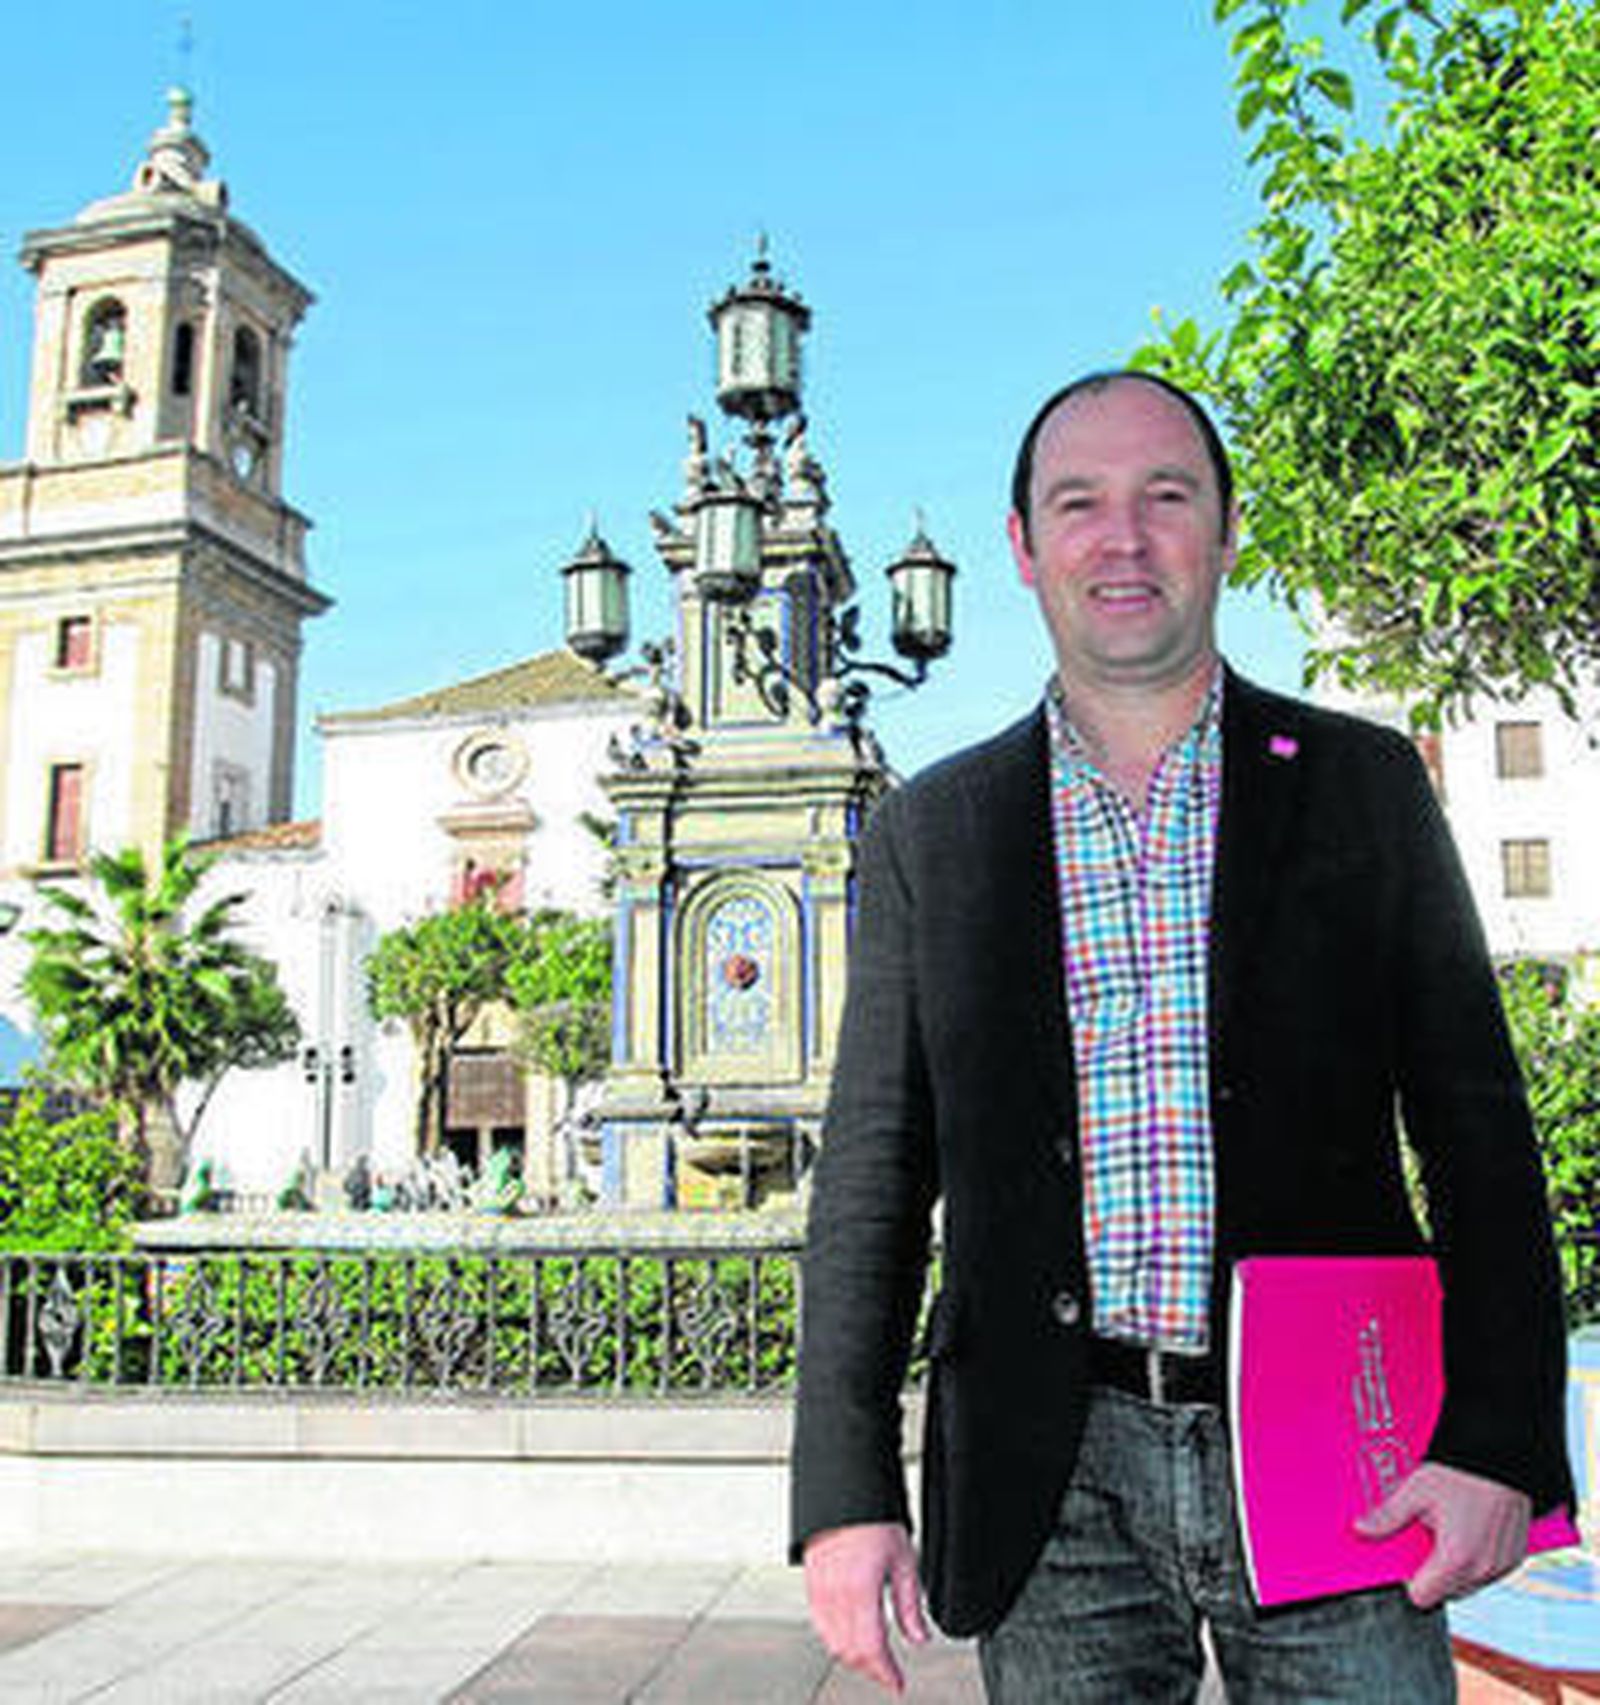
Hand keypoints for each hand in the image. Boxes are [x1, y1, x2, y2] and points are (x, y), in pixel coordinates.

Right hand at [804, 1520, 928, 1693]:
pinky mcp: (811, 1586)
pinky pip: (820, 1626)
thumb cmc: (873, 1517)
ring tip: (872, 1660)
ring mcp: (819, 1591)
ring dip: (853, 1658)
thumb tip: (920, 1637)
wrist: (843, 1491)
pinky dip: (836, 1641)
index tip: (897, 1683)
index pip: (871, 1649)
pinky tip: (850, 1637)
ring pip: (832, 1643)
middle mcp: (835, 1596)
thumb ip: (910, 1604)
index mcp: (860, 1591)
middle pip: (850, 1652)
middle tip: (888, 1674)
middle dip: (871, 1669)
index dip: (886, 1673)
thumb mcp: (904, 1559)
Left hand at [1354, 1462, 1531, 1608]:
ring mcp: (1502, 1566)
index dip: (1409, 1579)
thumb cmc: (1462, 1471)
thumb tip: (1360, 1528)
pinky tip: (1467, 1531)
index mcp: (1456, 1558)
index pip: (1422, 1596)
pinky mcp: (1514, 1559)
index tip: (1406, 1559)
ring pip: (1467, 1585)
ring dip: (1454, 1569)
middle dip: (1431, 1573)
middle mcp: (1482, 1570)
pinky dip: (1475, 1561)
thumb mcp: (1417, 1490)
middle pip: (1445, 1593)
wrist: (1502, 1456)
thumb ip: (1388, 1516)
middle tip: (1426, 1538)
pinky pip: (1487, 1574)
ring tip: (1449, 1531)